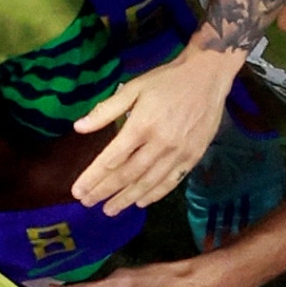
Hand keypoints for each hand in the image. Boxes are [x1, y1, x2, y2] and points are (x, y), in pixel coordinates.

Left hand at [72, 45, 245, 214]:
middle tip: (87, 203)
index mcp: (141, 126)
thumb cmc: (166, 81)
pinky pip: (173, 180)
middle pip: (127, 174)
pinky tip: (141, 202)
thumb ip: (105, 111)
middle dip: (105, 191)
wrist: (207, 76)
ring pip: (149, 182)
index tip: (78, 190)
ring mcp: (179, 152)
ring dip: (127, 198)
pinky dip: (156, 194)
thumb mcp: (132, 88)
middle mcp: (160, 143)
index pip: (111, 158)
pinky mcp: (194, 156)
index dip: (93, 176)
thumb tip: (78, 128)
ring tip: (109, 210)